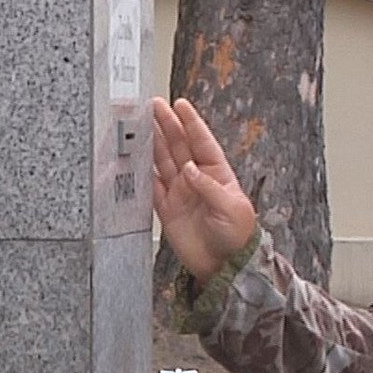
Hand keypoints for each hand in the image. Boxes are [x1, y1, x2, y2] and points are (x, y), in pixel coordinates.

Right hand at [151, 97, 258, 286]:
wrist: (224, 268)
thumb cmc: (238, 237)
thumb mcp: (231, 209)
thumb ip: (209, 187)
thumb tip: (190, 169)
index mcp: (218, 174)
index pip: (202, 142)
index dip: (192, 123)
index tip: (181, 104)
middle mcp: (197, 179)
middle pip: (180, 147)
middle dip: (167, 125)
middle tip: (154, 106)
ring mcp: (181, 193)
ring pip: (164, 162)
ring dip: (153, 143)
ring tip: (141, 124)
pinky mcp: (167, 210)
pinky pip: (152, 187)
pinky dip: (143, 173)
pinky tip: (135, 158)